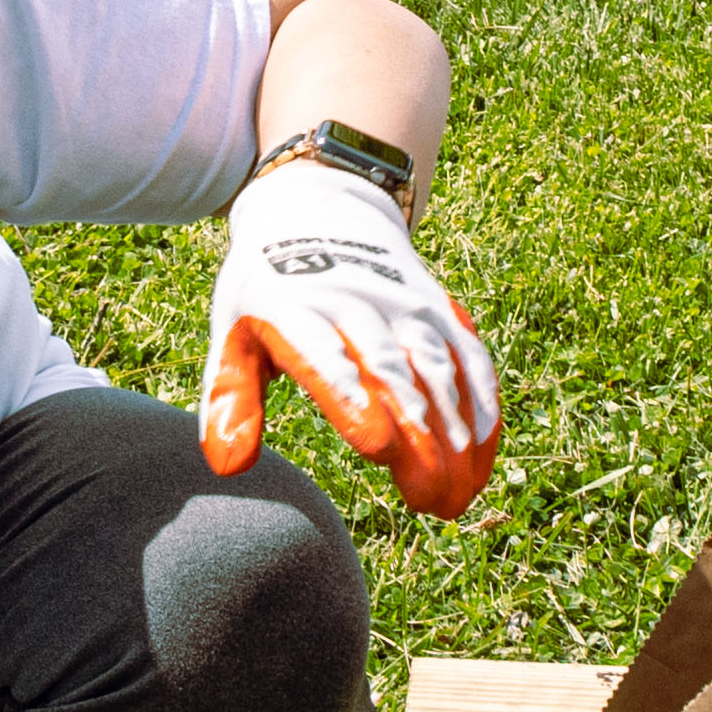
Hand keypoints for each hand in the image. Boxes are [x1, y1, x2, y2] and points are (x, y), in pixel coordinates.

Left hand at [203, 163, 502, 517]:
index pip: (327, 357)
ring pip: (439, 369)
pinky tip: (482, 453)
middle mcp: (356, 300)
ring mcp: (404, 301)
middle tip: (433, 503)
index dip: (354, 399)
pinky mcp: (438, 306)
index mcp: (295, 307)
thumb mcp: (234, 333)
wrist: (319, 208)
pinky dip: (481, 404)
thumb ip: (230, 399)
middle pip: (394, 373)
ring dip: (456, 433)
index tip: (379, 448)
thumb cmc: (268, 291)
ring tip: (457, 496)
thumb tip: (228, 465)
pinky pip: (468, 356)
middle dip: (420, 439)